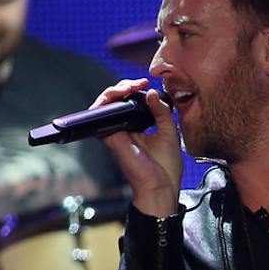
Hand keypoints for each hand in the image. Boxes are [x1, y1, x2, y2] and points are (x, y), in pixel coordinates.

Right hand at [89, 78, 182, 214]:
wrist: (161, 186)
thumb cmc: (166, 166)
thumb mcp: (169, 132)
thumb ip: (161, 111)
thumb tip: (151, 92)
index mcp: (137, 127)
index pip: (130, 102)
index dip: (135, 90)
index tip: (146, 83)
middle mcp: (123, 128)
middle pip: (116, 100)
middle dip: (124, 86)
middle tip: (138, 83)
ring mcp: (115, 132)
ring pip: (105, 104)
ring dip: (115, 90)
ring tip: (129, 87)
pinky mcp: (109, 137)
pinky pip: (99, 115)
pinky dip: (106, 102)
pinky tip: (120, 95)